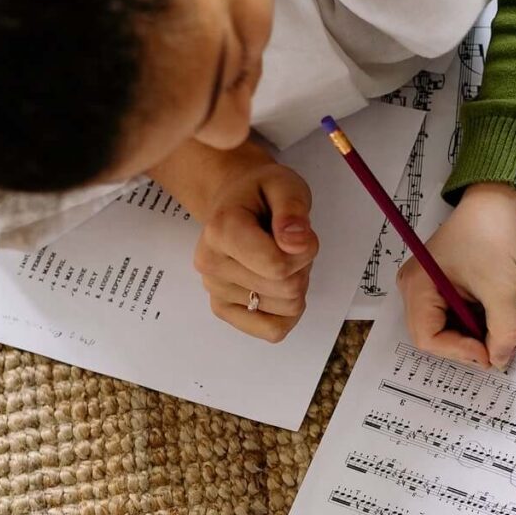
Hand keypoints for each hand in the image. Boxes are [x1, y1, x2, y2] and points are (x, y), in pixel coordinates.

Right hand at [164, 138, 318, 341]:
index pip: (278, 266)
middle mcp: (211, 265)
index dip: (305, 251)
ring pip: (287, 309)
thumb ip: (293, 209)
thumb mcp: (284, 184)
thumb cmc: (260, 194)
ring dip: (296, 284)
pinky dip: (287, 312)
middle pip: (287, 288)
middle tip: (287, 243)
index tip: (299, 231)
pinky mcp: (223, 310)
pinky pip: (273, 331)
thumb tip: (296, 244)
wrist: (234, 201)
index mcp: (220, 230)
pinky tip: (277, 285)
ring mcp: (215, 291)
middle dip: (301, 266)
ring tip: (278, 257)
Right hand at [400, 182, 515, 367]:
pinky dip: (472, 321)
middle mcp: (414, 289)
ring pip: (445, 328)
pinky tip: (490, 313)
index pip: (428, 338)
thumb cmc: (492, 235)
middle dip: (466, 344)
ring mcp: (425, 287)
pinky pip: (452, 315)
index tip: (490, 354)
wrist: (495, 204)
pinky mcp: (440, 285)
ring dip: (471, 334)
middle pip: (434, 336)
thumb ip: (503, 331)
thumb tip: (500, 360)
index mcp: (418, 286)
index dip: (460, 352)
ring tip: (496, 325)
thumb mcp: (503, 289)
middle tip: (496, 345)